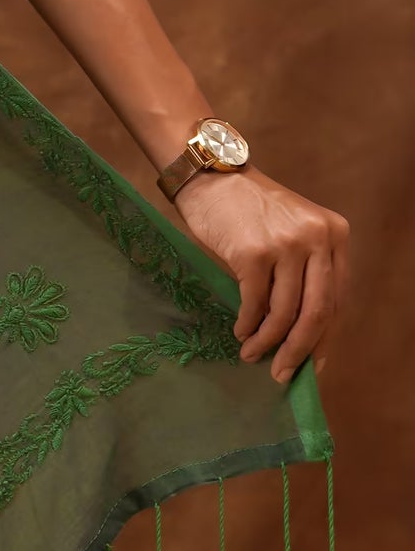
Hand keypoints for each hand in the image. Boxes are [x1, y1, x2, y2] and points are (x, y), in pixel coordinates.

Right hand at [170, 164, 347, 386]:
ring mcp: (286, 245)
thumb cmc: (248, 210)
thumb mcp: (292, 232)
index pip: (338, 299)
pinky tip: (241, 333)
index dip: (326, 338)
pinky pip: (255, 303)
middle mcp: (317, 239)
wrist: (211, 177)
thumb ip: (304, 271)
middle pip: (318, 311)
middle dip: (300, 350)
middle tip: (283, 373)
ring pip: (285, 312)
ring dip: (267, 341)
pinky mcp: (253, 253)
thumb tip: (299, 334)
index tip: (312, 365)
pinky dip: (248, 325)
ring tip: (252, 355)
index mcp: (334, 235)